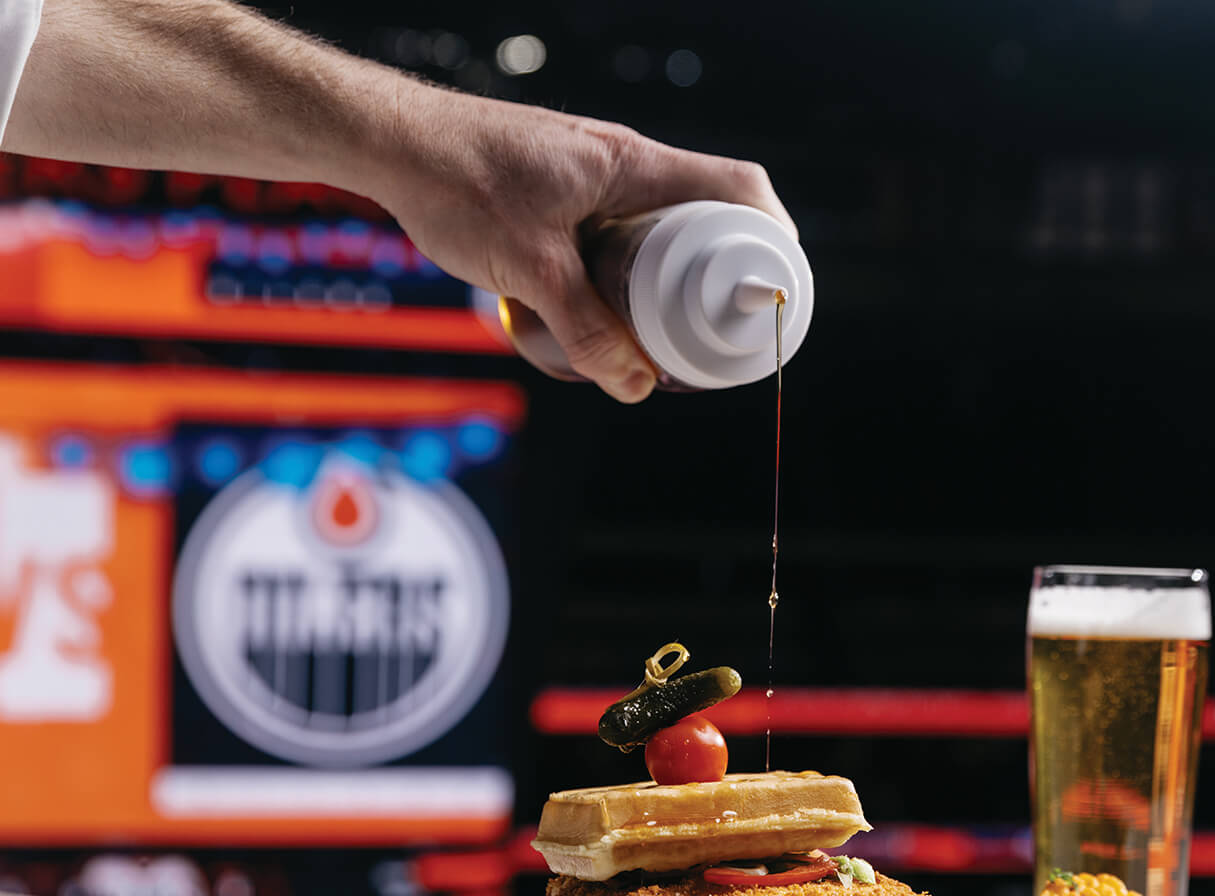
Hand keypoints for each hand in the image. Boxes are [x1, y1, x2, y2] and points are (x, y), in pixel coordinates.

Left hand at [374, 93, 795, 402]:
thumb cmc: (456, 182)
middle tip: (721, 325)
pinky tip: (613, 307)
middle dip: (723, 271)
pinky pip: (624, 232)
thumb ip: (585, 330)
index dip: (773, 235)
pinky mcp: (566, 194)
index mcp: (633, 165)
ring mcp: (595, 178)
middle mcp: (624, 165)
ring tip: (669, 327)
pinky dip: (633, 271)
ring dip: (674, 275)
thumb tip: (636, 386)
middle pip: (708, 212)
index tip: (779, 285)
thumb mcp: (530, 268)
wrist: (389, 144)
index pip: (737, 187)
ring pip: (663, 227)